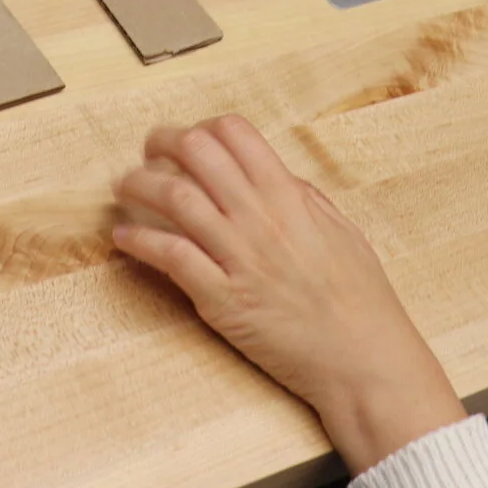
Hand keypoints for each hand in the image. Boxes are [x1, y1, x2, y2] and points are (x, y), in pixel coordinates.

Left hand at [113, 116, 465, 473]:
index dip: (202, 129)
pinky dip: (138, 242)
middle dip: (161, 144)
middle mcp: (260, 217)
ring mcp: (239, 257)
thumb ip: (304, 198)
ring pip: (174, 198)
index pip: (233, 134)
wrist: (363, 358)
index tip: (188, 140)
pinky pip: (170, 258)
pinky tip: (123, 239)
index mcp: (290, 196)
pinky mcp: (222, 300)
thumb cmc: (360, 298)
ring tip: (124, 188)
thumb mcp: (342, 230)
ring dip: (138, 186)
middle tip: (147, 153)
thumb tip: (274, 175)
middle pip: (195, 153)